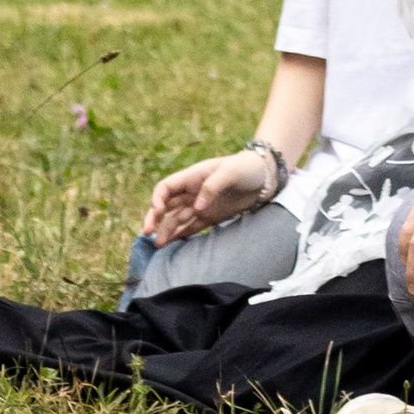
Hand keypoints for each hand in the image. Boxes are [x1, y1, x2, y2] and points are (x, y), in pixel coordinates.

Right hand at [141, 147, 276, 243]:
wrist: (265, 176)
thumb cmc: (246, 168)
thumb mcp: (230, 172)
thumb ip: (212, 187)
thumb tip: (196, 207)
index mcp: (193, 177)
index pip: (167, 187)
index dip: (157, 198)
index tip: (157, 211)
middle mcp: (192, 192)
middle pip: (166, 205)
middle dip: (155, 218)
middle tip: (147, 233)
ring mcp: (200, 205)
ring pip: (176, 219)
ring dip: (166, 230)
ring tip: (158, 245)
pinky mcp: (210, 217)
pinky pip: (190, 227)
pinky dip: (179, 235)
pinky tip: (170, 244)